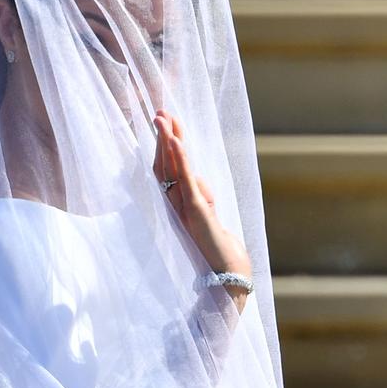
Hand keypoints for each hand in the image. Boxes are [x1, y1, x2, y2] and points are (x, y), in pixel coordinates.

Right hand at [152, 109, 251, 311]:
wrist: (227, 276)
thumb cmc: (218, 251)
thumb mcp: (210, 217)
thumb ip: (202, 199)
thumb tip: (198, 181)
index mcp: (180, 205)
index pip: (170, 170)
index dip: (166, 145)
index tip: (166, 121)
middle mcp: (177, 205)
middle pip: (166, 165)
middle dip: (164, 138)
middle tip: (159, 111)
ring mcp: (183, 209)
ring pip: (172, 170)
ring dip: (167, 142)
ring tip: (163, 118)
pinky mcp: (195, 213)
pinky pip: (186, 182)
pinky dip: (180, 160)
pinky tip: (177, 141)